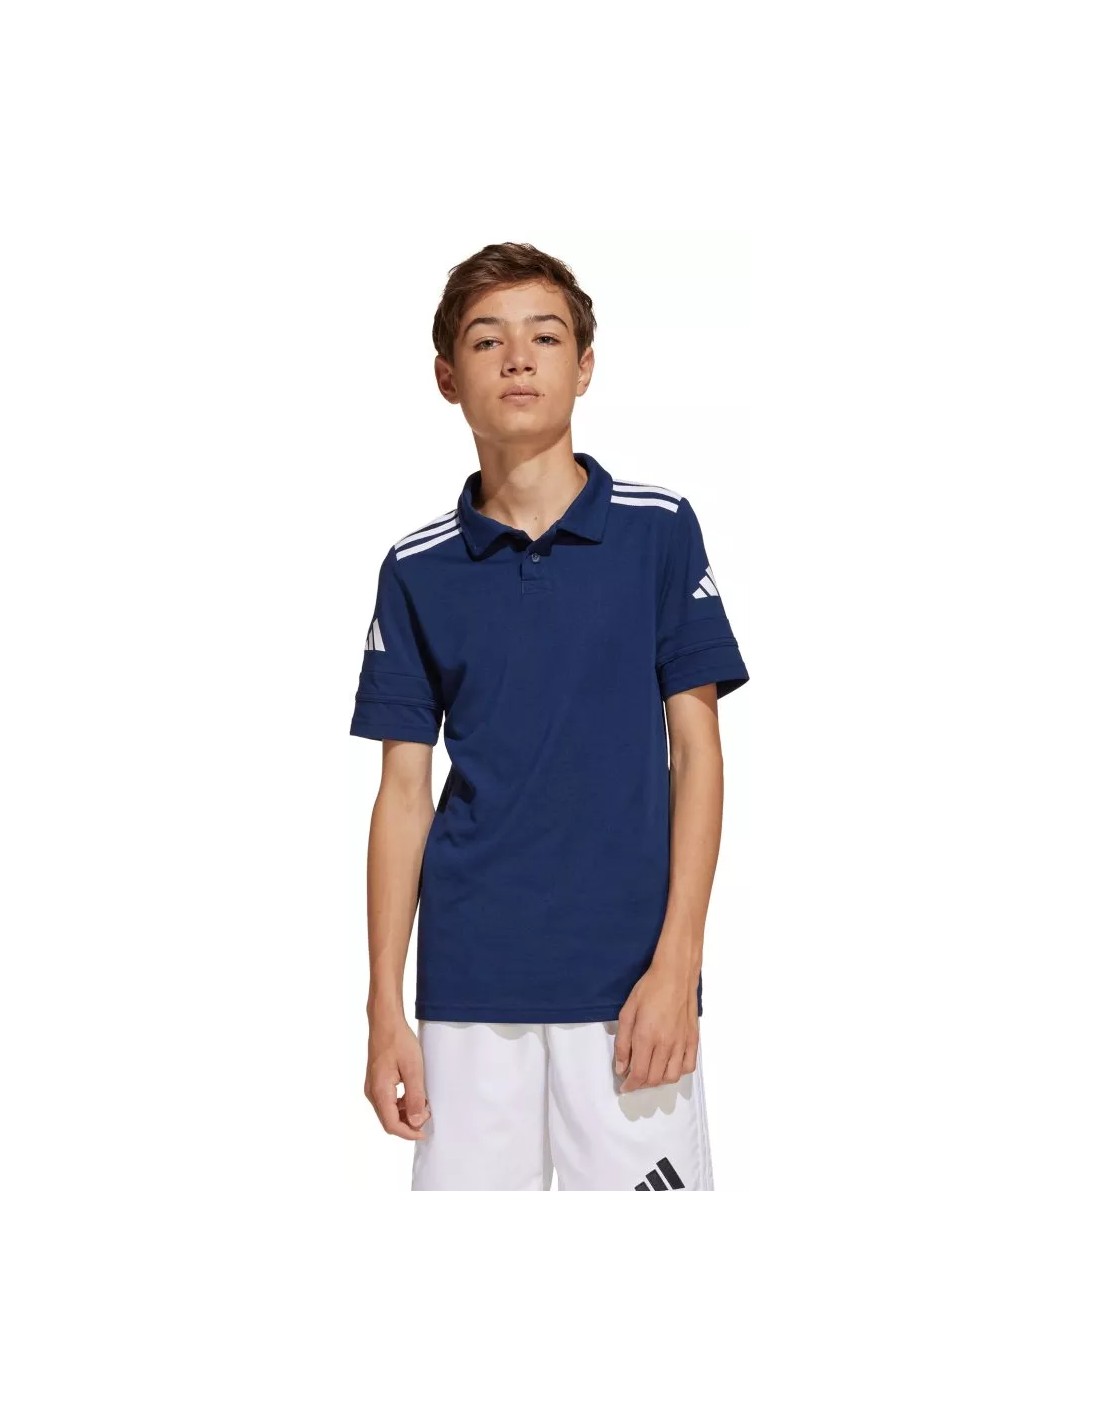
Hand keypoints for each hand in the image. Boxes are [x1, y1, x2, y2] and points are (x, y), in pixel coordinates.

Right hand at [364, 1018, 430, 1139]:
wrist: (385, 1022)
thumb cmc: (398, 1041)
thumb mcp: (413, 1069)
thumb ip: (415, 1096)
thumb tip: (417, 1121)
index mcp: (379, 1091)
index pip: (392, 1124)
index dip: (409, 1133)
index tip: (425, 1131)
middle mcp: (372, 1092)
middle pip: (389, 1121)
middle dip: (408, 1123)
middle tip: (427, 1114)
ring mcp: (372, 1087)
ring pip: (388, 1112)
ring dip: (406, 1113)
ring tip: (423, 1103)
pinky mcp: (376, 1082)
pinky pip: (387, 1102)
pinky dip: (401, 1104)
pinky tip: (414, 1095)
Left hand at [613, 964, 698, 1091]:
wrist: (675, 975)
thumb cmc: (649, 989)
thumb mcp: (627, 1012)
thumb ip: (622, 1042)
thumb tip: (621, 1067)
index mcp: (646, 1036)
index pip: (638, 1074)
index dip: (629, 1086)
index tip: (624, 1087)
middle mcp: (666, 1044)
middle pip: (654, 1078)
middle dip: (641, 1084)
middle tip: (633, 1077)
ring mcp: (682, 1043)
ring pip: (671, 1077)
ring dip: (658, 1081)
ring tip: (650, 1073)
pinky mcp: (693, 1039)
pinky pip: (688, 1066)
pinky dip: (678, 1072)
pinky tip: (669, 1065)